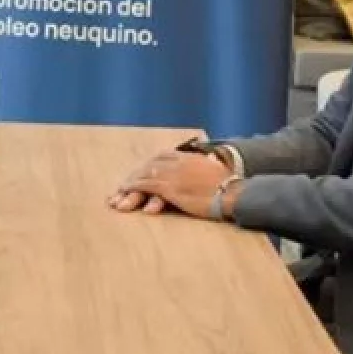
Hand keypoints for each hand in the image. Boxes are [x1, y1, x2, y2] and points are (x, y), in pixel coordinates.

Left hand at [110, 150, 231, 219]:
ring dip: (129, 185)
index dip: (148, 167)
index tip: (140, 174)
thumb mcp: (216, 171)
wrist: (234, 193)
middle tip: (123, 186)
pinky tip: (124, 193)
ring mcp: (172, 173)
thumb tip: (212, 163)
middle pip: (149, 165)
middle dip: (135, 175)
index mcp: (188, 157)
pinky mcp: (170, 186)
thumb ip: (207, 166)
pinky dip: (132, 188)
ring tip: (118, 195)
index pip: (161, 158)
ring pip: (143, 175)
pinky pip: (145, 185)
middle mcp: (177, 162)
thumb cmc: (230, 187)